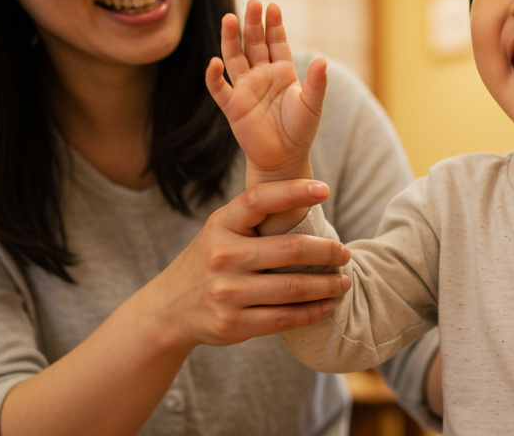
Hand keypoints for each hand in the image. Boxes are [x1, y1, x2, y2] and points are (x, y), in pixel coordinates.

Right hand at [144, 179, 351, 349]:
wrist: (168, 309)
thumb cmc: (208, 261)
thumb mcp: (219, 231)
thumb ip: (252, 219)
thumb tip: (307, 199)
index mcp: (220, 225)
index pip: (258, 200)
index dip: (293, 191)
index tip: (324, 189)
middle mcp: (222, 257)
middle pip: (290, 250)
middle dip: (328, 251)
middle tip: (346, 253)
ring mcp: (227, 293)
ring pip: (294, 288)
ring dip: (327, 285)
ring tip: (344, 281)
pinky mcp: (233, 324)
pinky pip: (285, 318)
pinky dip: (313, 312)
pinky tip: (327, 305)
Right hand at [206, 0, 327, 182]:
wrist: (284, 159)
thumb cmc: (300, 130)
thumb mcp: (312, 105)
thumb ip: (317, 83)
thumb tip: (323, 60)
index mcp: (282, 71)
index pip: (276, 42)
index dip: (274, 25)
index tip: (273, 6)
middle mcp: (261, 75)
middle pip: (254, 43)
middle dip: (253, 24)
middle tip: (253, 2)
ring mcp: (245, 88)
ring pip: (235, 58)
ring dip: (231, 39)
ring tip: (229, 18)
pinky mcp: (233, 106)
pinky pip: (220, 88)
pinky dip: (214, 76)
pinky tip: (214, 63)